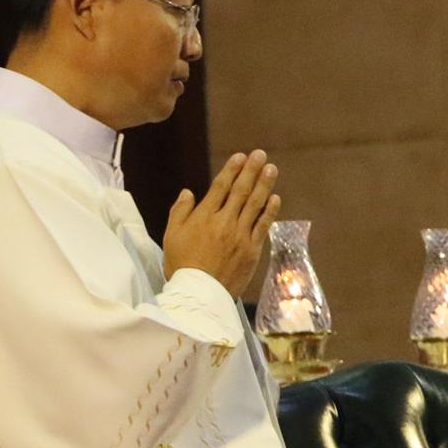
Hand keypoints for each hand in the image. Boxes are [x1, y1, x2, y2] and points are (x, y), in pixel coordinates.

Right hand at [163, 149, 280, 295]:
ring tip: (271, 169)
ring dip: (264, 185)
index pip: (220, 187)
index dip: (232, 170)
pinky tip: (276, 198)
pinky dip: (270, 211)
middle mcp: (224, 222)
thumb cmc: (181, 264)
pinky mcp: (252, 250)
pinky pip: (263, 226)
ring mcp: (241, 235)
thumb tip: (188, 192)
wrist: (199, 292)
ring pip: (255, 205)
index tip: (240, 156)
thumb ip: (180, 211)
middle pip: (241, 191)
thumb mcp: (171, 235)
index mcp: (204, 216)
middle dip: (251, 171)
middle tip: (260, 155)